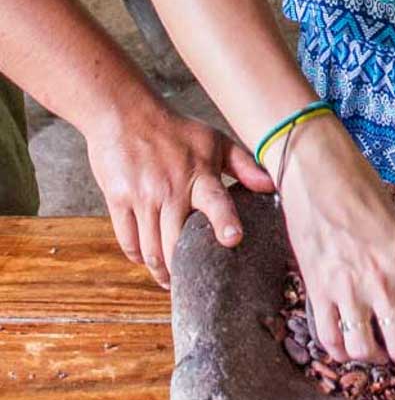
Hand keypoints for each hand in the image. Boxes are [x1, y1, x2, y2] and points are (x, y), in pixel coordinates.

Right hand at [85, 103, 273, 288]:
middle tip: (190, 284)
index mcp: (199, 174)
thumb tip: (272, 186)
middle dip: (183, 270)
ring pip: (151, 248)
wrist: (125, 114)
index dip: (224, 221)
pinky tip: (147, 258)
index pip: (215, 201)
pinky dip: (138, 256)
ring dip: (161, 270)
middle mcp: (170, 188)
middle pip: (176, 242)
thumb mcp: (214, 141)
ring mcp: (142, 196)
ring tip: (169, 279)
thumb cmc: (175, 129)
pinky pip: (128, 240)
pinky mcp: (118, 200)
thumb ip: (244, 165)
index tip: (232, 240)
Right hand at [276, 116, 394, 368]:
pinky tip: (346, 340)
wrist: (318, 171)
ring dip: (374, 356)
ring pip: (366, 352)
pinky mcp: (317, 292)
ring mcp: (348, 290)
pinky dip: (340, 348)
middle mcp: (382, 283)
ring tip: (376, 347)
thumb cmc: (361, 187)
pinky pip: (331, 340)